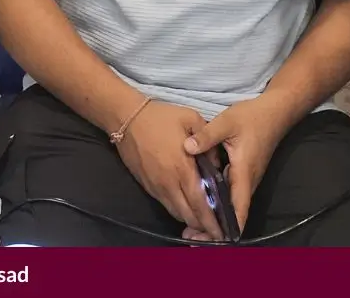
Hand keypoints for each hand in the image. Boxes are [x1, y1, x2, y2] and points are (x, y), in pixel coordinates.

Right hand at [115, 101, 224, 238]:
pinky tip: (186, 208)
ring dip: (190, 220)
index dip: (212, 219)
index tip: (223, 230)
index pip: (200, 202)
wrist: (127, 119)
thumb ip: (208, 142)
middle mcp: (169, 182)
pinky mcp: (147, 186)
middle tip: (217, 231)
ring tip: (204, 223)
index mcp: (183, 167)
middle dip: (203, 226)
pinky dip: (178, 210)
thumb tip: (217, 163)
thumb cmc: (161, 117)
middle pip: (189, 214)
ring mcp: (156, 186)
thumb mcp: (191, 119)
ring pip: (176, 213)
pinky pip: (165, 205)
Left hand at [183, 97, 285, 235]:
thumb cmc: (252, 118)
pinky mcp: (242, 176)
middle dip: (214, 229)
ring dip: (214, 219)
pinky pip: (230, 197)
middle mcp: (247, 183)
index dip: (225, 227)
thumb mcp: (227, 122)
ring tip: (190, 229)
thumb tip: (186, 147)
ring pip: (231, 207)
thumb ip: (206, 135)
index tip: (207, 240)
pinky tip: (199, 206)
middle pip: (233, 214)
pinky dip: (216, 205)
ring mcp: (246, 181)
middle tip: (189, 237)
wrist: (275, 112)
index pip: (238, 209)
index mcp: (244, 174)